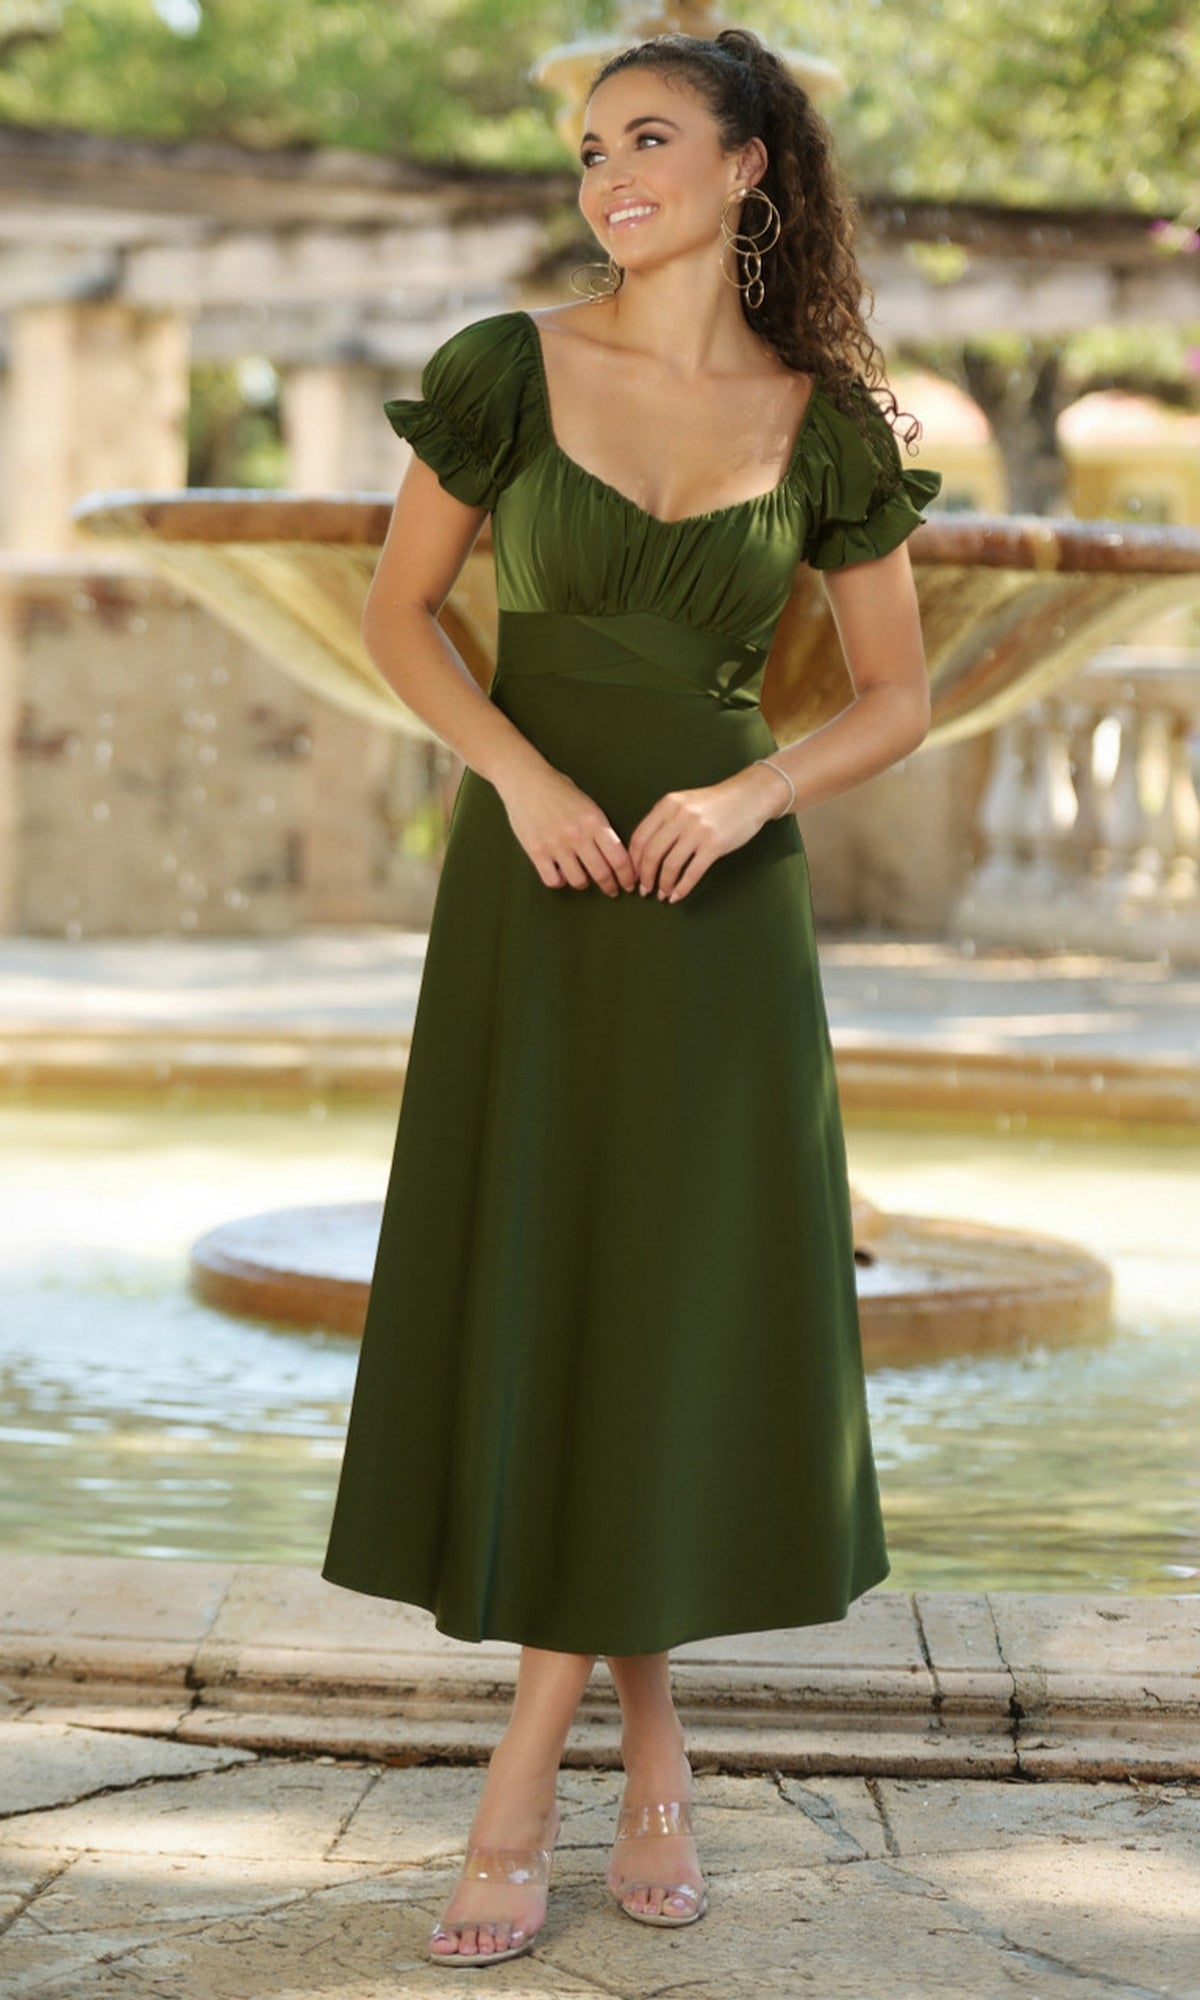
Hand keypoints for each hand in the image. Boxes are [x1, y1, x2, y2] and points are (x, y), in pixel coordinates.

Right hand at [495, 759, 637, 896]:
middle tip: (612, 890)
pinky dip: (559, 881)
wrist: (525, 779)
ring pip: (578, 881)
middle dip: (610, 886)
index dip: (627, 876)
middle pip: (602, 874)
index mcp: (594, 821)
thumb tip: (615, 856)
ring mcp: (556, 845)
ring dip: (583, 882)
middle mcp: (577, 835)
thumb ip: (600, 829)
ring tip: (582, 876)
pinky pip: (553, 881)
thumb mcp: (588, 805)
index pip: (620, 858)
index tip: (628, 883)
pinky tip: (559, 872)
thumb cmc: (558, 790)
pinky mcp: (536, 852)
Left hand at [629, 763, 788, 902]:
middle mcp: (680, 816)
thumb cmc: (716, 803)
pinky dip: (682, 888)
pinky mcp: (714, 845)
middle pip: (652, 853)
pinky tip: (678, 896)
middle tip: (644, 889)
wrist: (750, 796)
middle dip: (645, 876)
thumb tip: (645, 852)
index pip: (640, 837)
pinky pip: (692, 872)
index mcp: (668, 805)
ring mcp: (698, 830)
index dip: (633, 861)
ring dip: (663, 884)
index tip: (633, 874)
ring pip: (670, 865)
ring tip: (662, 893)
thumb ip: (665, 820)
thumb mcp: (685, 803)